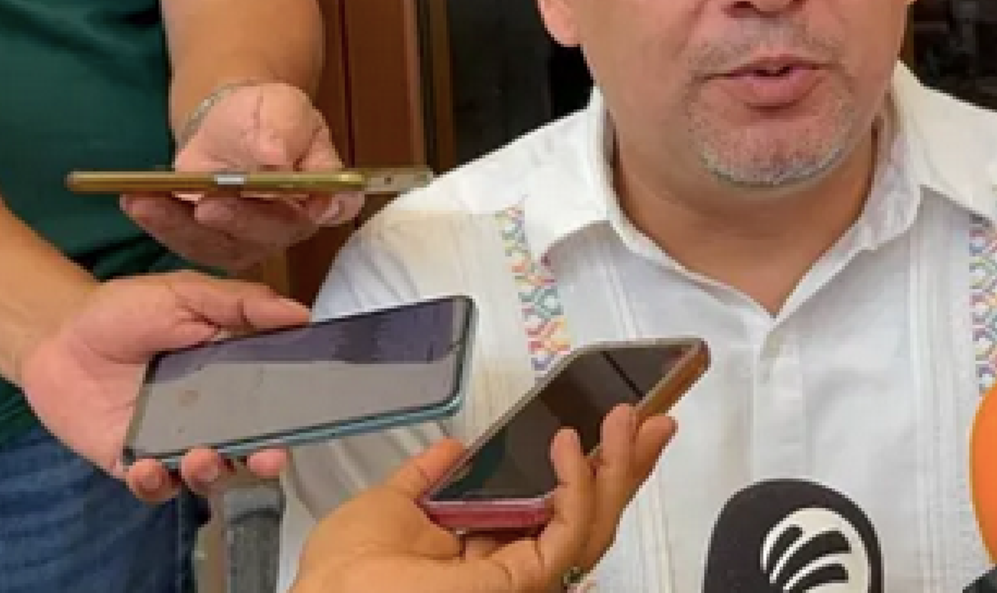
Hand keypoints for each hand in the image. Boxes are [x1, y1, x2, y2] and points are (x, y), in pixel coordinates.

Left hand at [17, 271, 310, 500]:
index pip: (273, 403)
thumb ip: (241, 303)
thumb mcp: (184, 294)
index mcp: (232, 377)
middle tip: (266, 457)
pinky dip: (155, 484)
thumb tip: (302, 313)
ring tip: (200, 457)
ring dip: (212, 474)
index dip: (292, 416)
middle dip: (264, 460)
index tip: (306, 420)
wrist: (56, 336)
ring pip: (208, 475)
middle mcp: (210, 417)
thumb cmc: (124, 311)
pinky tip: (146, 468)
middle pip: (250, 449)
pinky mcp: (133, 463)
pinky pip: (154, 487)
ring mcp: (172, 444)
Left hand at [123, 81, 363, 269]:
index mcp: (325, 190)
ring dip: (183, 224)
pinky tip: (135, 202)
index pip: (337, 205)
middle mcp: (293, 224)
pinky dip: (159, 222)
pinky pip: (186, 240)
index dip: (327, 209)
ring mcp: (251, 240)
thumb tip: (276, 159)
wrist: (232, 122)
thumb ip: (285, 132)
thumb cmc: (267, 117)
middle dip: (238, 219)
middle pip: (271, 232)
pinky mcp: (213, 242)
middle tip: (211, 204)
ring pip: (221, 243)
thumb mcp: (283, 109)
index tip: (311, 206)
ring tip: (150, 200)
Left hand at [293, 405, 677, 592]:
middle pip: (588, 515)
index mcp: (483, 553)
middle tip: (653, 420)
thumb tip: (453, 450)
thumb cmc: (344, 577)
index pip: (553, 508)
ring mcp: (523, 579)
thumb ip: (426, 478)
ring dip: (617, 466)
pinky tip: (571, 446)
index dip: (588, 469)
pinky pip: (568, 531)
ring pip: (593, 524)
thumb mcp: (389, 506)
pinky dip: (578, 485)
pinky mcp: (526, 582)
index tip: (608, 428)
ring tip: (628, 419)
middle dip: (626, 467)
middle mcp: (511, 568)